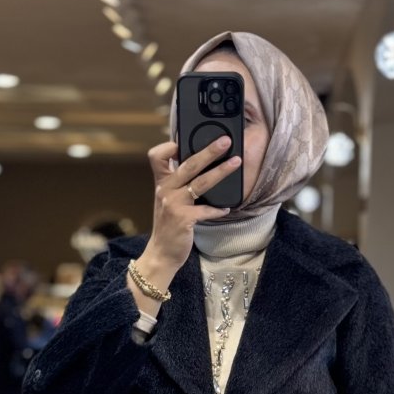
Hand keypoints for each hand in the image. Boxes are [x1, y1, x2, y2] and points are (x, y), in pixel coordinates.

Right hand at [143, 137, 242, 272]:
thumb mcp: (166, 200)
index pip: (157, 156)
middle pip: (188, 164)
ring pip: (201, 183)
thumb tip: (199, 166)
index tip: (182, 141)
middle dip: (209, 151)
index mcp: (161, 182)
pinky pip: (205, 210)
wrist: (161, 253)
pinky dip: (217, 209)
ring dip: (221, 172)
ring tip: (236, 162)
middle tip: (225, 141)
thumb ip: (176, 183)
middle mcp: (165, 190)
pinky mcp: (183, 219)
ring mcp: (173, 204)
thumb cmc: (168, 225)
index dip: (168, 146)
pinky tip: (227, 209)